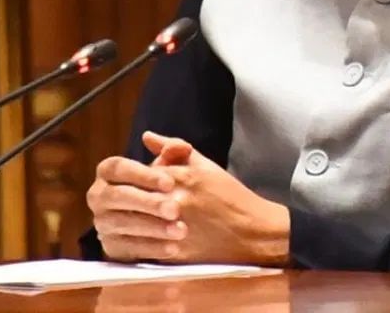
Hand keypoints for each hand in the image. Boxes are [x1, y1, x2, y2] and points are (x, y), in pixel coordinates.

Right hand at [86, 151, 182, 262]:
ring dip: (153, 228)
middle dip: (148, 203)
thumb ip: (174, 152)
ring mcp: (102, 223)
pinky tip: (173, 248)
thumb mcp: (174, 166)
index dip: (143, 175)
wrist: (168, 219)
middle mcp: (99, 196)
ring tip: (180, 230)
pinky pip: (128, 248)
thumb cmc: (169, 186)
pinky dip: (151, 248)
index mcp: (109, 172)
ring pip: (123, 224)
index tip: (170, 183)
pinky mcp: (110, 247)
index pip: (118, 167)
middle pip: (118, 196)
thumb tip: (173, 144)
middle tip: (175, 209)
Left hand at [141, 131, 290, 264]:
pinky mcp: (174, 251)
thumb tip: (148, 137)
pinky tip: (150, 237)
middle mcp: (174, 200)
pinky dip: (142, 241)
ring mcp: (173, 227)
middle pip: (136, 197)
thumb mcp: (206, 166)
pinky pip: (144, 246)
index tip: (152, 186)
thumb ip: (175, 149)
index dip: (142, 180)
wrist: (253, 231)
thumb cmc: (231, 196)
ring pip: (137, 221)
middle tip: (149, 202)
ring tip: (150, 219)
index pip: (140, 174)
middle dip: (137, 199)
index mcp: (182, 176)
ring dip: (137, 220)